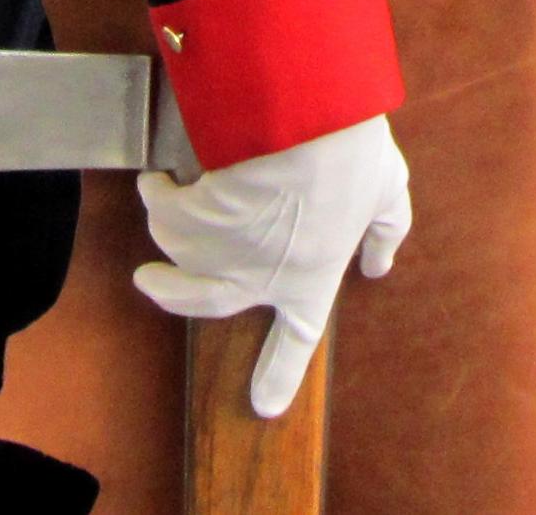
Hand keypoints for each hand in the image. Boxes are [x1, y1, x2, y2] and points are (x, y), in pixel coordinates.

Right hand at [135, 114, 413, 415]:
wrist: (301, 128)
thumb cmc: (350, 160)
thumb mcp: (386, 190)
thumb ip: (388, 230)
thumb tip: (379, 264)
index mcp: (308, 282)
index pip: (297, 340)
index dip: (281, 375)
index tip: (265, 406)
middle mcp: (255, 278)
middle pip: (201, 302)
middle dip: (168, 294)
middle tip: (147, 279)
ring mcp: (216, 253)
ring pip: (176, 250)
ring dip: (167, 228)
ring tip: (160, 203)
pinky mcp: (188, 218)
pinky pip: (164, 211)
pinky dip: (158, 193)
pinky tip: (156, 179)